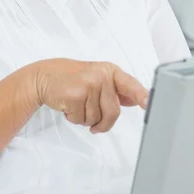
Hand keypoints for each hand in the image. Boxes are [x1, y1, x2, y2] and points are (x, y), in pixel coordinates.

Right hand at [33, 59, 148, 133]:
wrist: (44, 76)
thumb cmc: (73, 78)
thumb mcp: (97, 77)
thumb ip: (116, 90)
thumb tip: (136, 100)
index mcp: (110, 71)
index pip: (130, 84)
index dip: (141, 95)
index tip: (149, 103)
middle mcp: (102, 76)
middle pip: (113, 112)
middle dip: (103, 123)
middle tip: (93, 122)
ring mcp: (88, 84)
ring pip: (96, 119)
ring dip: (85, 118)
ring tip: (77, 103)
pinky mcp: (75, 95)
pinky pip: (81, 120)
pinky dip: (74, 118)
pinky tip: (68, 104)